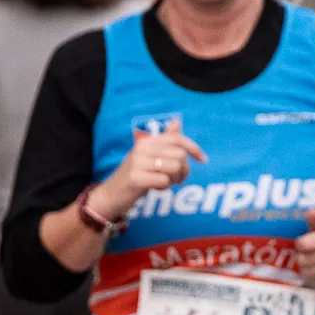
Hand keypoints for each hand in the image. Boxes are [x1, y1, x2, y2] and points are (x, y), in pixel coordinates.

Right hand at [91, 119, 207, 221]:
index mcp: (147, 141)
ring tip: (162, 182)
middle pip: (180, 156)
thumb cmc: (137, 174)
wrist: (112, 194)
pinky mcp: (136, 177)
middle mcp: (142, 148)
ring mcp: (138, 162)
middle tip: (174, 178)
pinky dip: (164, 187)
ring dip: (174, 180)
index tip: (203, 160)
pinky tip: (154, 188)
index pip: (178, 139)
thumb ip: (165, 140)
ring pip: (175, 168)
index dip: (194, 148)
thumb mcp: (150, 155)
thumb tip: (177, 121)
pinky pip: (164, 181)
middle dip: (183, 170)